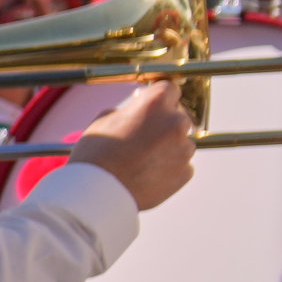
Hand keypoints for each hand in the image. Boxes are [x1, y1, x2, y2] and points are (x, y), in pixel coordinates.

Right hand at [66, 78, 195, 208]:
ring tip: (141, 159)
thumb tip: (136, 113)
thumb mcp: (103, 121)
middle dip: (163, 123)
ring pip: (180, 142)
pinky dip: (168, 167)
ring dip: (167, 146)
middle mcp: (176, 122)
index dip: (158, 97)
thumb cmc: (95, 154)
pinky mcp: (186, 172)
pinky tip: (147, 173)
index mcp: (155, 103)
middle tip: (141, 136)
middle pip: (178, 116)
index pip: (169, 88)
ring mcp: (184, 148)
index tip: (151, 104)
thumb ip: (128, 112)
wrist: (98, 193)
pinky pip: (181, 164)